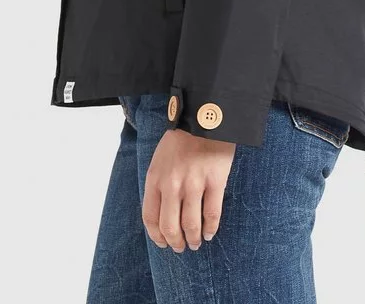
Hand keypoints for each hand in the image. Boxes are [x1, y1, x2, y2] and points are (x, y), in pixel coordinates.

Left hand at [142, 129, 236, 251]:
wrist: (204, 117)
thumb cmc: (181, 139)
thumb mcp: (159, 159)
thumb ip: (159, 184)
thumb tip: (163, 211)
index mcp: (155, 178)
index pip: (150, 217)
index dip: (156, 236)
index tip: (163, 243)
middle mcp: (172, 184)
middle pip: (170, 226)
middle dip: (175, 243)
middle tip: (181, 247)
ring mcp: (194, 183)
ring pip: (191, 224)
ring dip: (194, 239)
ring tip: (197, 242)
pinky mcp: (215, 181)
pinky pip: (212, 213)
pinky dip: (211, 228)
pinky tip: (210, 232)